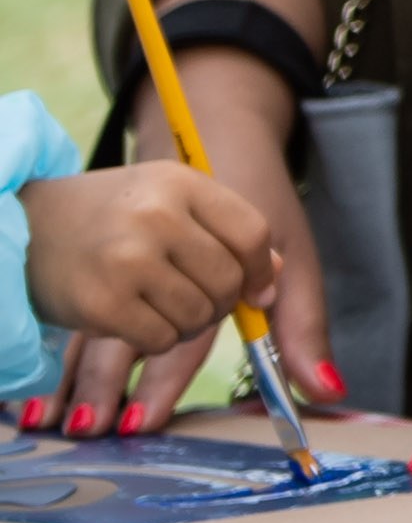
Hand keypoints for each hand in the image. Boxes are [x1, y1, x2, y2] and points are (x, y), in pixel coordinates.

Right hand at [16, 167, 274, 359]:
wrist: (25, 227)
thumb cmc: (110, 214)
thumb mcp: (170, 199)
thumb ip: (228, 230)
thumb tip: (276, 277)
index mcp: (181, 182)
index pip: (253, 233)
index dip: (263, 269)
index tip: (258, 288)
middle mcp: (156, 216)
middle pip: (228, 280)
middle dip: (222, 301)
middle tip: (197, 299)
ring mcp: (126, 260)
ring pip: (199, 315)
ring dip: (189, 323)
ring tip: (162, 305)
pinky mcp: (100, 303)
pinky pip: (161, 340)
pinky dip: (156, 338)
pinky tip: (136, 318)